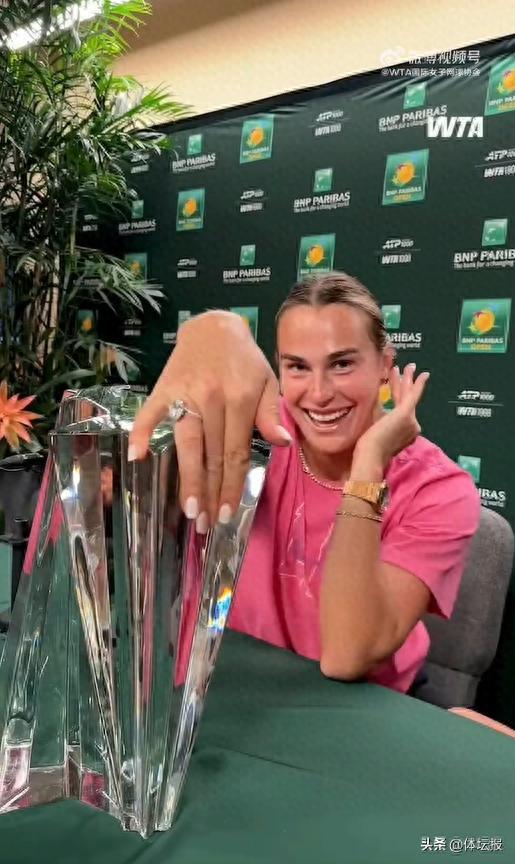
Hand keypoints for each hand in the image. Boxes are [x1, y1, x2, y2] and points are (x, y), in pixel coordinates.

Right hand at [129, 311, 291, 526]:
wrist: (214, 325)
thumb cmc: (245, 359)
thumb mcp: (268, 382)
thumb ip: (270, 414)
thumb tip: (282, 444)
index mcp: (241, 400)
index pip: (236, 453)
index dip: (231, 485)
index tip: (227, 514)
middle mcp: (213, 400)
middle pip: (212, 455)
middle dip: (209, 492)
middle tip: (205, 524)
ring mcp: (186, 394)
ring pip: (186, 443)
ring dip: (186, 477)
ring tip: (187, 508)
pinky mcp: (164, 388)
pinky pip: (151, 413)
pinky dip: (142, 433)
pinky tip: (138, 457)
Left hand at [352, 363, 429, 474]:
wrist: (371, 455)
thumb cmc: (368, 445)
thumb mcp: (375, 424)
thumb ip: (379, 411)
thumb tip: (376, 397)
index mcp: (403, 430)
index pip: (400, 406)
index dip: (398, 391)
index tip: (397, 381)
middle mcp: (411, 425)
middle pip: (406, 398)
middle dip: (407, 382)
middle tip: (410, 368)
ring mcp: (410, 420)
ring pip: (408, 394)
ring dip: (408, 379)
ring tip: (410, 366)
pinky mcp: (406, 414)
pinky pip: (412, 394)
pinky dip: (417, 383)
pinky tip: (421, 374)